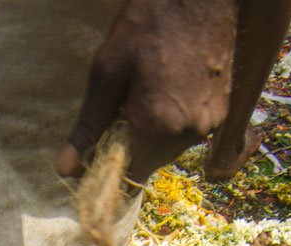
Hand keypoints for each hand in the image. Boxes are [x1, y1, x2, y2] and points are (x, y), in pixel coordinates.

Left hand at [57, 0, 236, 182]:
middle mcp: (189, 133)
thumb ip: (88, 126)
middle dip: (132, 146)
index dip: (111, 171)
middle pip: (151, 163)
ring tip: (146, 93)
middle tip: (121, 109)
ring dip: (154, 132)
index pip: (131, 177)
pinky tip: (167, 89)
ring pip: (171, 148)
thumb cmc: (149, 25)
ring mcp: (211, 122)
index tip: (97, 155)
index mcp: (158, 127)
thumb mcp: (107, 72)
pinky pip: (190, 131)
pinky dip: (174, 120)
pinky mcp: (224, 111)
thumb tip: (66, 170)